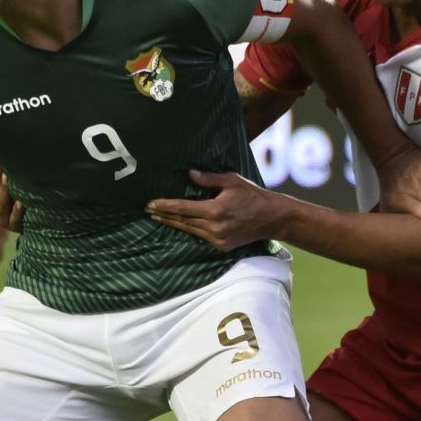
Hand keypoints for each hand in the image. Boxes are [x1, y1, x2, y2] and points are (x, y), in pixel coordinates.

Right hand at [0, 150, 23, 230]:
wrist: (28, 202)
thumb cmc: (6, 185)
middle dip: (0, 182)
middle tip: (7, 170)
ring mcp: (1, 222)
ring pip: (0, 206)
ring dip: (6, 193)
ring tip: (13, 180)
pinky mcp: (14, 227)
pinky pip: (13, 220)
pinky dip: (17, 211)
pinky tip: (21, 202)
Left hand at [147, 169, 289, 249]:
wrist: (272, 218)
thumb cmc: (252, 195)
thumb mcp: (232, 181)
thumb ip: (209, 179)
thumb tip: (189, 174)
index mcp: (215, 210)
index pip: (183, 208)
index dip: (165, 206)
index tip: (151, 204)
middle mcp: (214, 227)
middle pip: (183, 221)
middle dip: (165, 215)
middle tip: (148, 210)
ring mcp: (218, 239)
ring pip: (190, 231)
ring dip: (174, 223)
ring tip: (159, 217)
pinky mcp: (222, 246)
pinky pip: (201, 237)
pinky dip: (190, 230)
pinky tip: (180, 224)